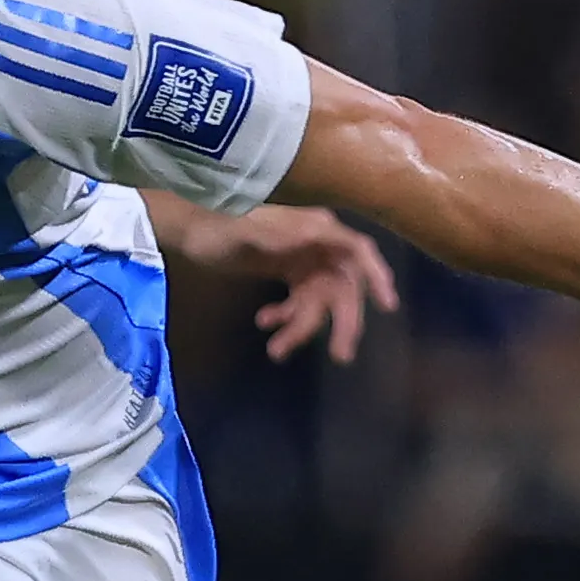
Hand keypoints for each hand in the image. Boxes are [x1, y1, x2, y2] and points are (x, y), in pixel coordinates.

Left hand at [220, 205, 401, 363]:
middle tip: (342, 355)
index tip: (387, 305)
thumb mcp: (247, 230)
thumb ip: (280, 234)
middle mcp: (319, 246)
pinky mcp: (291, 274)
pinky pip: (300, 304)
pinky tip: (265, 322)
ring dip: (301, 329)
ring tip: (276, 351)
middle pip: (343, 288)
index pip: (357, 251)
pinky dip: (286, 319)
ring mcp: (306, 262)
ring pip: (319, 304)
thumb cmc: (219, 225)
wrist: (192, 229)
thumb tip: (313, 235)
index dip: (375, 276)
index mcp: (317, 229)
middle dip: (342, 322)